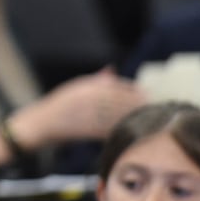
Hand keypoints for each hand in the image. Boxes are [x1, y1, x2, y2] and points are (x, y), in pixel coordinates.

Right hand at [26, 67, 145, 143]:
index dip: (134, 90)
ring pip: (120, 116)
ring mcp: (90, 117)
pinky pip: (112, 129)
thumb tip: (112, 69)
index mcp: (87, 88)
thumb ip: (95, 79)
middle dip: (139, 103)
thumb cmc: (61, 104)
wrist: (44, 124)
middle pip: (122, 102)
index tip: (146, 92)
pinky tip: (133, 129)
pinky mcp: (91, 131)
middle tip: (155, 106)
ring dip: (135, 116)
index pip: (117, 87)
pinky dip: (124, 128)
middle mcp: (90, 101)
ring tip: (149, 117)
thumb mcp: (75, 86)